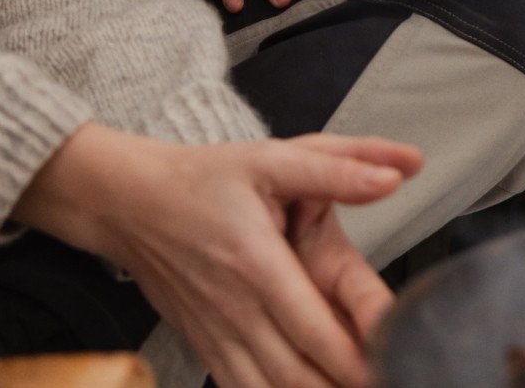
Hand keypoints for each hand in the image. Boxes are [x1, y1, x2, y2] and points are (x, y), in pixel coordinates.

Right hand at [14, 124, 421, 387]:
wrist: (127, 203)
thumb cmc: (203, 180)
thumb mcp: (271, 159)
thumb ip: (338, 168)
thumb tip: (397, 175)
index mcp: (257, 264)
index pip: (313, 328)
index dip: (356, 356)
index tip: (395, 362)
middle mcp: (235, 309)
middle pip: (295, 374)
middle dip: (343, 385)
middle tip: (393, 382)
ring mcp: (215, 334)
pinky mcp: (203, 345)